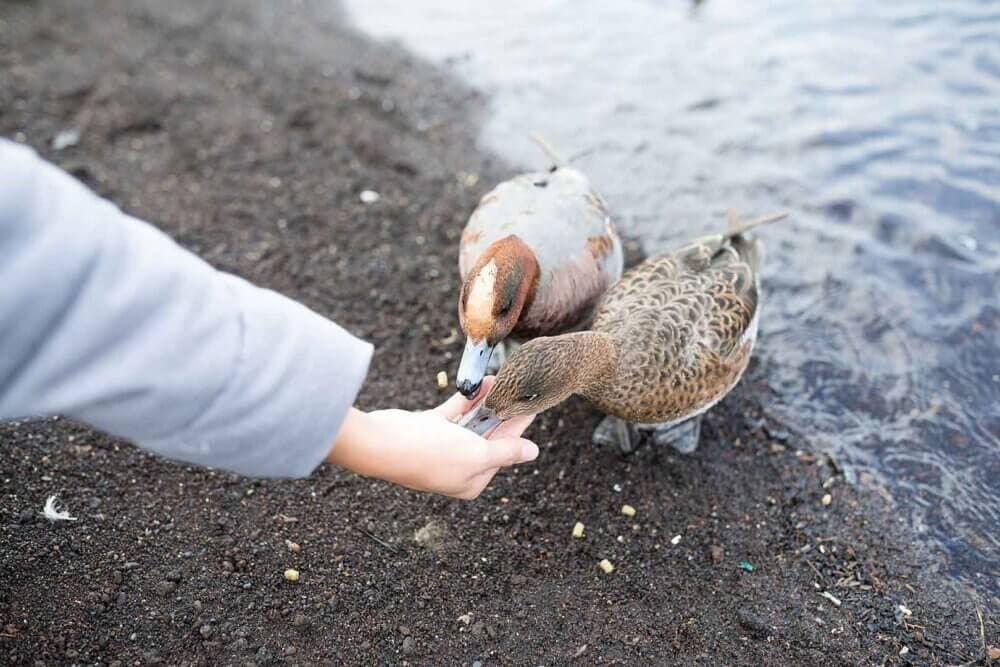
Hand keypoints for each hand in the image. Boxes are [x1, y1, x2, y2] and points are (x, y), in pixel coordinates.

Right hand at [326, 377, 536, 498]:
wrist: (382, 443)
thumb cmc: (429, 454)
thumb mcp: (476, 454)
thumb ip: (506, 452)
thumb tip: (532, 452)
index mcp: (471, 481)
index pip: (504, 451)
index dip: (518, 427)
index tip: (532, 405)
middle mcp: (458, 466)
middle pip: (489, 435)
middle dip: (503, 412)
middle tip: (519, 388)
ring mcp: (442, 447)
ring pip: (472, 422)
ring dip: (487, 402)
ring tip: (502, 380)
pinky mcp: (428, 429)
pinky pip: (455, 413)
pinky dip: (468, 399)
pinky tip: (481, 383)